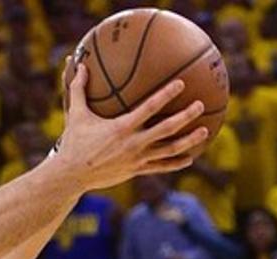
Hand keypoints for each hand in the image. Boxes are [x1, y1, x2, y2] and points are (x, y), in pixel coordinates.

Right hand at [52, 63, 207, 190]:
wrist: (72, 175)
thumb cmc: (73, 142)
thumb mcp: (75, 114)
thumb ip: (78, 89)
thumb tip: (78, 64)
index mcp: (121, 127)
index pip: (149, 108)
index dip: (166, 95)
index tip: (180, 83)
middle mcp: (133, 144)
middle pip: (166, 129)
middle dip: (185, 116)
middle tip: (200, 105)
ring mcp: (137, 159)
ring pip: (169, 150)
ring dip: (189, 141)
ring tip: (205, 131)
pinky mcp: (137, 171)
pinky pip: (161, 167)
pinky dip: (177, 162)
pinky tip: (190, 158)